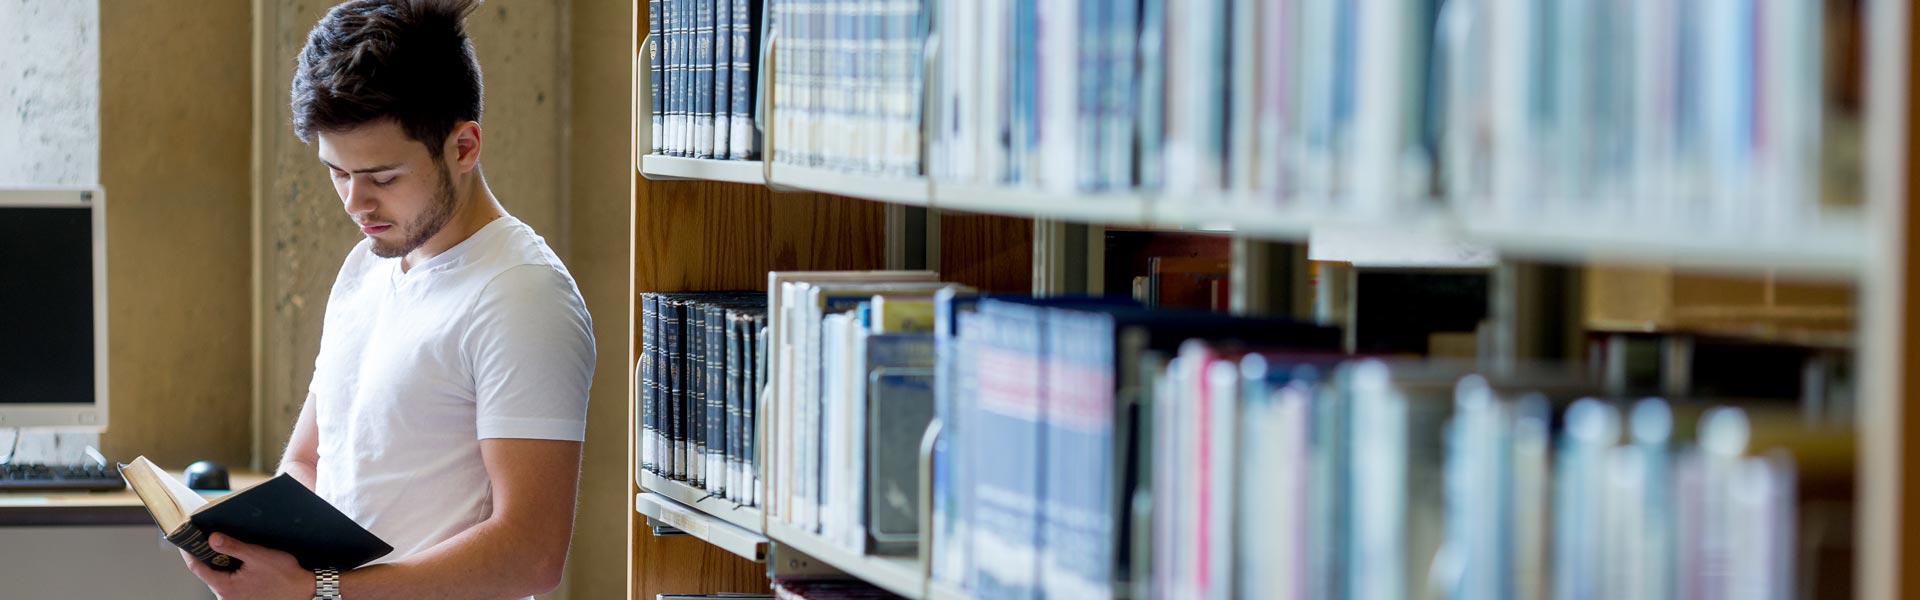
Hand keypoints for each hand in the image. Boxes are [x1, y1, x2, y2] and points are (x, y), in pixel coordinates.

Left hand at [179, 532, 315, 599]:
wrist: (304, 591)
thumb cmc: (285, 575)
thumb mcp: (258, 556)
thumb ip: (233, 547)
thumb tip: (211, 538)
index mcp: (225, 587)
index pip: (197, 568)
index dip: (188, 551)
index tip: (183, 539)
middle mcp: (226, 597)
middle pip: (207, 572)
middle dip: (206, 555)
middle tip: (204, 537)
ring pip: (219, 578)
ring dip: (220, 563)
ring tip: (226, 547)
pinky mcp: (242, 599)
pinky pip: (229, 583)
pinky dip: (230, 571)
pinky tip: (239, 561)